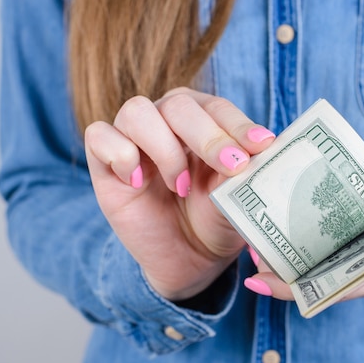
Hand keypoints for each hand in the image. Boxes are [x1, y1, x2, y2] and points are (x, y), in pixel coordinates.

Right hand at [84, 88, 275, 299]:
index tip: (261, 147)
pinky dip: (120, 154)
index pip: (218, 107)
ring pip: (137, 112)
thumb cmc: (216, 218)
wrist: (188, 258)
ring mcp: (133, 139)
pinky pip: (99, 135)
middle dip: (209, 137)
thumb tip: (264, 147)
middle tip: (231, 168)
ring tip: (180, 186)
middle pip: (179, 104)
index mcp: (203, 120)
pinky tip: (139, 183)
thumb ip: (243, 171)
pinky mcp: (104, 163)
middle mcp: (167, 120)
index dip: (238, 125)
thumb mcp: (237, 196)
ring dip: (165, 149)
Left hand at [244, 139, 363, 300]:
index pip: (351, 279)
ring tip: (263, 261)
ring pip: (339, 289)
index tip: (265, 278)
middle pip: (339, 291)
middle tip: (256, 267)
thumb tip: (332, 177)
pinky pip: (345, 281)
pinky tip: (289, 260)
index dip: (307, 284)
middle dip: (295, 283)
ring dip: (303, 279)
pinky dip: (318, 273)